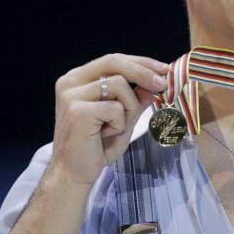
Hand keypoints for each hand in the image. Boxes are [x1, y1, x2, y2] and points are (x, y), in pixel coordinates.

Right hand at [48, 53, 168, 185]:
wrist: (74, 173)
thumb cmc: (96, 145)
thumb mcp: (123, 117)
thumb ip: (135, 99)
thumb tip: (154, 83)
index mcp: (78, 78)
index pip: (114, 60)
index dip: (141, 62)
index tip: (163, 68)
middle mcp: (71, 81)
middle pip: (115, 63)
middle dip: (144, 72)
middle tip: (162, 84)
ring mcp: (71, 94)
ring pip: (120, 85)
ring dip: (128, 108)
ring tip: (115, 126)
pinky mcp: (77, 110)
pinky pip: (115, 107)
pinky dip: (118, 123)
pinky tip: (103, 134)